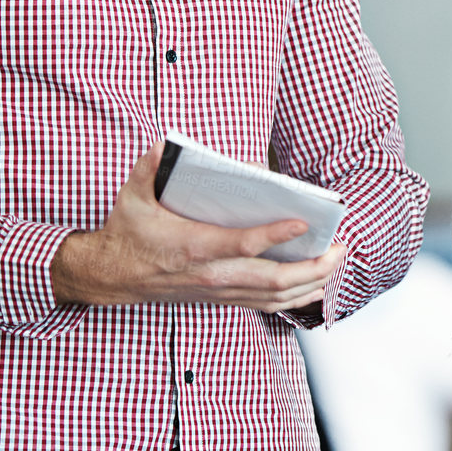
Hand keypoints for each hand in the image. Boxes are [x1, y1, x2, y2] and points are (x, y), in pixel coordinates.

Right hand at [50, 142, 347, 312]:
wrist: (111, 276)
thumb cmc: (129, 233)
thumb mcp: (132, 197)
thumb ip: (149, 170)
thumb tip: (162, 146)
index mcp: (194, 248)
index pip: (241, 246)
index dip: (274, 237)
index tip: (303, 223)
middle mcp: (212, 275)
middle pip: (271, 280)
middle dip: (312, 267)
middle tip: (340, 249)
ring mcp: (219, 291)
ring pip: (274, 297)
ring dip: (311, 284)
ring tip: (337, 264)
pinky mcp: (222, 298)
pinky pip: (266, 304)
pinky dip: (295, 298)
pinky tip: (316, 286)